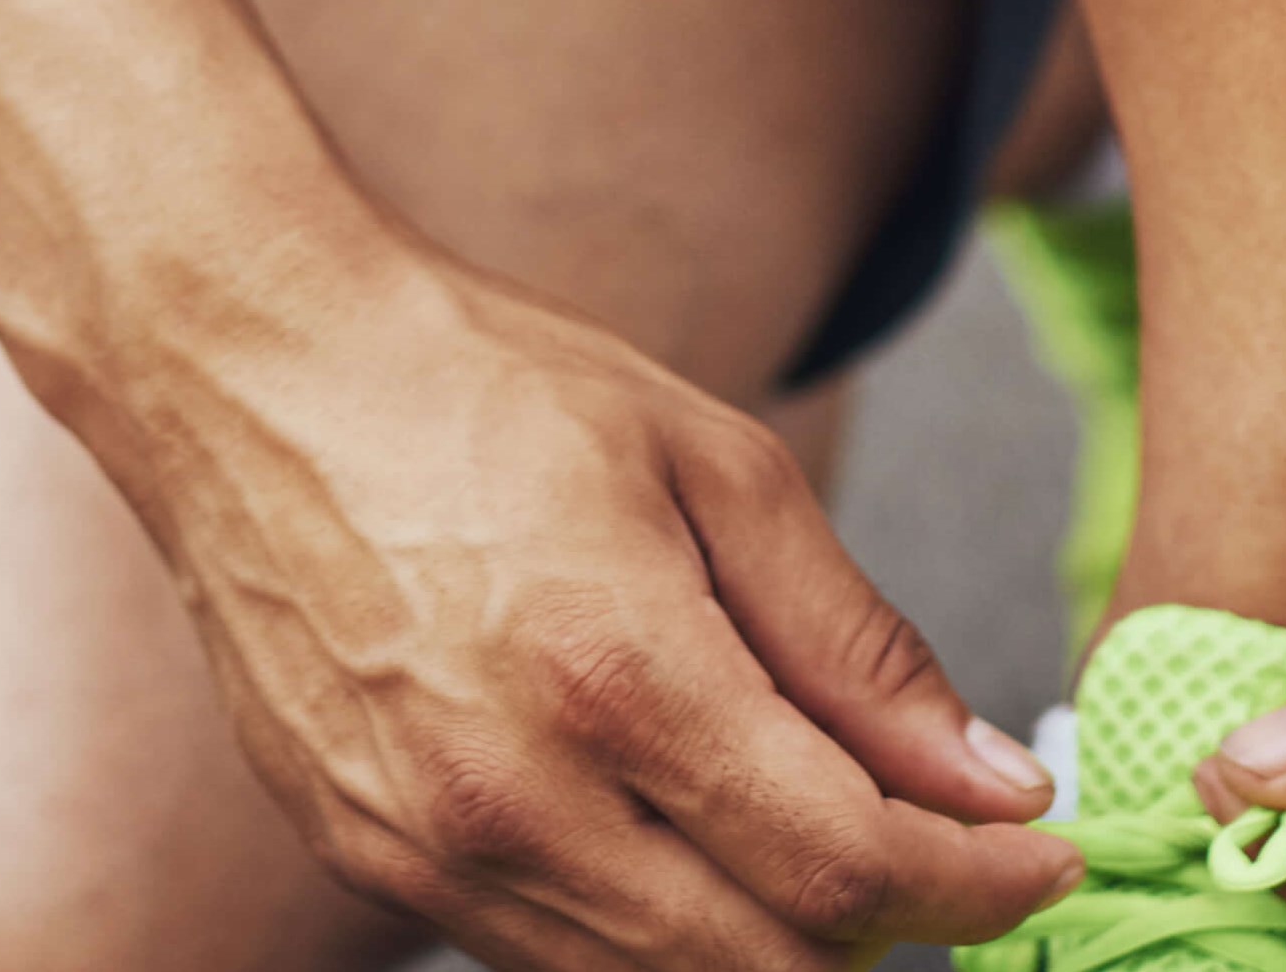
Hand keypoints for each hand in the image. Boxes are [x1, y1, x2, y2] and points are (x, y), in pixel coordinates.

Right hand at [63, 234, 1087, 969]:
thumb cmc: (481, 384)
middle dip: (884, 928)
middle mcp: (511, 796)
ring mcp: (424, 848)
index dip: (974, 886)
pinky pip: (549, 954)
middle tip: (937, 848)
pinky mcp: (364, 860)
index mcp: (616, 674)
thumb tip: (988, 781)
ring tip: (807, 824)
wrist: (247, 372)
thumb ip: (857, 644)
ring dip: (765, 937)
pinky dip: (646, 923)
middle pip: (764, 969)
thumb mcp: (713, 464)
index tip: (1038, 854)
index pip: (845, 871)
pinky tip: (671, 819)